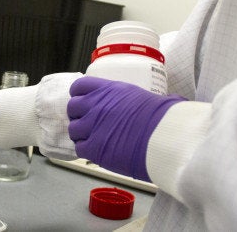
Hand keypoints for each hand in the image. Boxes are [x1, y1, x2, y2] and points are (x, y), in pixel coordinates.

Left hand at [67, 77, 185, 180]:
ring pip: (73, 129)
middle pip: (72, 107)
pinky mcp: (94, 148)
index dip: (79, 94)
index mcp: (110, 90)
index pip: (80, 86)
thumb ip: (139, 99)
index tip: (84, 101)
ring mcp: (93, 126)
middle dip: (78, 115)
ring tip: (94, 139)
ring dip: (81, 134)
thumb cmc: (163, 118)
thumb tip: (164, 100)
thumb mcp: (149, 97)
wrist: (164, 138)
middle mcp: (97, 105)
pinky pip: (79, 148)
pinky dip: (86, 150)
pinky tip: (97, 151)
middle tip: (89, 122)